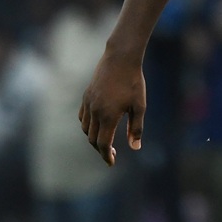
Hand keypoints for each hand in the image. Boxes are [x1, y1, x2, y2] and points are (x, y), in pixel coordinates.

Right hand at [78, 50, 145, 165]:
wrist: (121, 58)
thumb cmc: (133, 82)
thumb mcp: (139, 106)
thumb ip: (136, 128)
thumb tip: (135, 148)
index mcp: (108, 116)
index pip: (103, 144)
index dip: (107, 156)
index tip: (111, 163)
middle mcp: (94, 111)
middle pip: (93, 139)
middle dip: (101, 149)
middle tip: (112, 153)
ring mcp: (88, 103)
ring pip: (86, 128)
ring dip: (94, 137)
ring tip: (105, 139)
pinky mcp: (86, 95)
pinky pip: (82, 117)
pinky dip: (88, 125)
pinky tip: (97, 124)